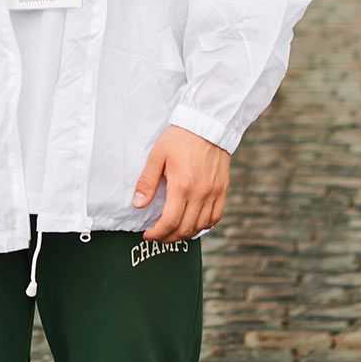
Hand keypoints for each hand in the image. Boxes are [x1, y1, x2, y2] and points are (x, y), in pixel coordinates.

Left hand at [133, 125, 229, 242]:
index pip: (170, 221)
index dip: (157, 233)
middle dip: (169, 237)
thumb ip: (147, 182)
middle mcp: (200, 193)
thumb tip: (138, 204)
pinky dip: (204, 225)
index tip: (148, 235)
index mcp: (182, 185)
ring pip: (201, 226)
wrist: (207, 124)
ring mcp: (214, 193)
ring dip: (186, 234)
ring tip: (173, 231)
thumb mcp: (157, 155)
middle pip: (185, 228)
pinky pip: (216, 216)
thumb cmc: (179, 137)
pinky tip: (194, 223)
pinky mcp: (222, 189)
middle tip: (158, 236)